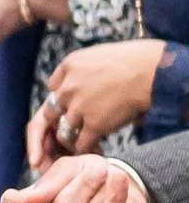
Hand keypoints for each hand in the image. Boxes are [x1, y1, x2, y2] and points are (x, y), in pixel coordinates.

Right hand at [0, 151, 150, 202]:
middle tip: (99, 168)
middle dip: (85, 184)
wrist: (117, 189)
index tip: (13, 197)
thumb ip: (51, 181)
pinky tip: (119, 183)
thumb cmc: (83, 177)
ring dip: (104, 191)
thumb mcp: (67, 169)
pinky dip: (116, 201)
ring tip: (111, 176)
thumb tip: (31, 200)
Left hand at [27, 37, 162, 162]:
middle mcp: (68, 88)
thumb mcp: (98, 54)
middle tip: (70, 126)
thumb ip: (83, 69)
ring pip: (64, 130)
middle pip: (51, 110)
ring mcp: (79, 108)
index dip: (62, 97)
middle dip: (60, 118)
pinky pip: (80, 143)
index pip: (53, 87)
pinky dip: (85, 149)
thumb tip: (84, 81)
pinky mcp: (93, 125)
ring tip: (83, 140)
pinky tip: (93, 148)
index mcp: (69, 66)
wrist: (151, 72)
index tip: (70, 103)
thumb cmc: (134, 60)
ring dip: (73, 137)